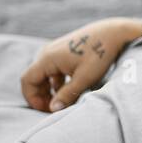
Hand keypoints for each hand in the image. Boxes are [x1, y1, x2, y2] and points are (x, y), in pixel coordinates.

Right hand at [20, 18, 141, 111]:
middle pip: (34, 78)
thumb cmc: (100, 55)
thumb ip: (67, 95)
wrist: (114, 33)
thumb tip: (53, 109)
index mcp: (47, 58)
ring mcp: (55, 51)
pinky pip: (53, 70)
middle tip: (55, 109)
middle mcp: (47, 53)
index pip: (27, 81)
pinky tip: (70, 90)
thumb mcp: (84, 78)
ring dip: (50, 90)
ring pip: (44, 75)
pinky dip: (57, 82)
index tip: (46, 109)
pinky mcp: (64, 52)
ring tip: (64, 102)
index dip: (32, 98)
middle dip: (41, 96)